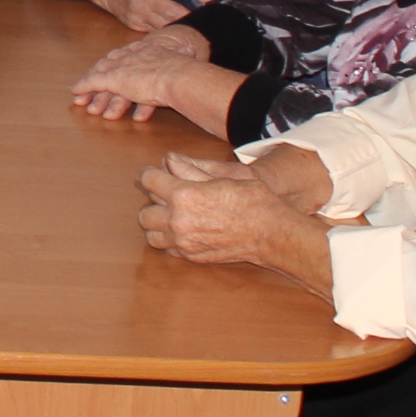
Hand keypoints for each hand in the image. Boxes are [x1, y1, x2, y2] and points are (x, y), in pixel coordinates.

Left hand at [70, 29, 233, 125]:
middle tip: (88, 85)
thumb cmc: (190, 76)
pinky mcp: (116, 78)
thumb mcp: (184, 71)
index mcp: (149, 50)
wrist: (183, 76)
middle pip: (110, 62)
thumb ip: (181, 76)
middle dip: (98, 74)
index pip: (127, 55)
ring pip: (101, 75)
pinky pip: (95, 82)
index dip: (116, 64)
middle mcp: (133, 54)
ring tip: (82, 98)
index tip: (109, 70)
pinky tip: (76, 93)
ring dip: (91, 88)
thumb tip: (194, 85)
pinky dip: (84, 87)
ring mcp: (124, 65)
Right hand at [75, 0, 218, 31]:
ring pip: (167, 25)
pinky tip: (180, 33)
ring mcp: (139, 13)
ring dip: (184, 27)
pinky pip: (157, 32)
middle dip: (194, 17)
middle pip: (175, 12)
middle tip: (212, 19)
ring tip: (199, 28)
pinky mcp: (134, 25)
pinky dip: (169, 32)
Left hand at [135, 151, 330, 296]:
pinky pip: (167, 249)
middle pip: (145, 213)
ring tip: (171, 215)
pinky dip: (169, 240)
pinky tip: (183, 230)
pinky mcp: (192, 257)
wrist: (271, 233)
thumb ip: (192, 168)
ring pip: (151, 235)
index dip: (149, 172)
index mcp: (184, 195)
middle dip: (152, 201)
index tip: (151, 172)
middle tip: (165, 195)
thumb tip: (169, 159)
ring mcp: (184, 242)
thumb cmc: (253, 199)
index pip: (149, 180)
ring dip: (157, 223)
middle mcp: (178, 221)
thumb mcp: (225, 174)